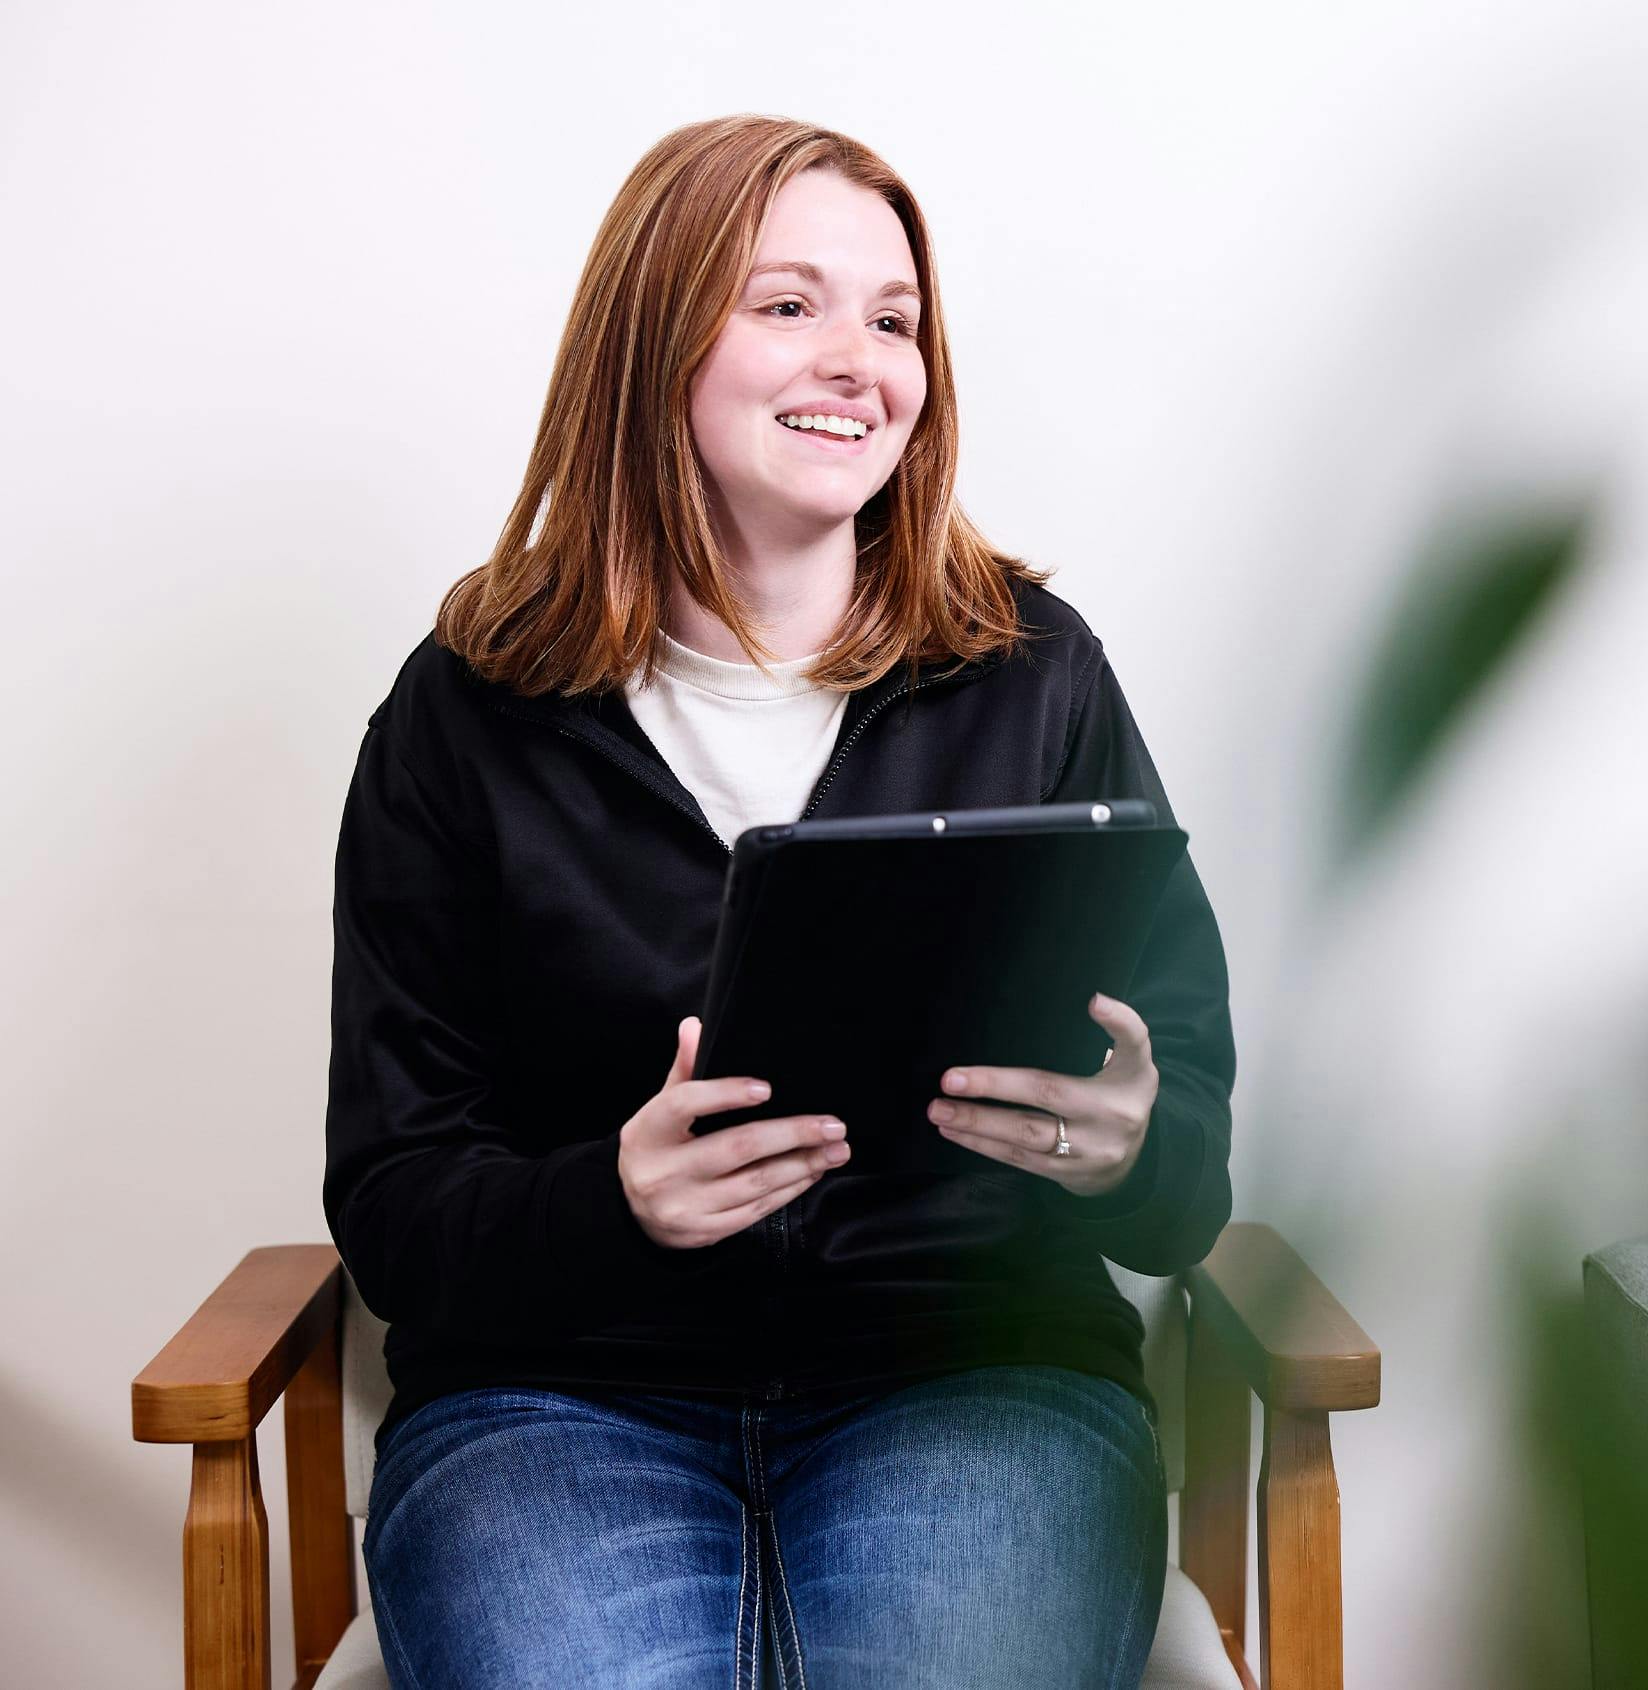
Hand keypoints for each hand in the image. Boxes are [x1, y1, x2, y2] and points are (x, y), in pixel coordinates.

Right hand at [618, 1016, 851, 1248]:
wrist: (633, 1214)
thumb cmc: (657, 1148)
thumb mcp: (660, 1110)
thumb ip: (684, 1070)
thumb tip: (696, 1026)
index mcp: (649, 1131)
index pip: (684, 1103)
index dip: (725, 1093)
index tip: (766, 1088)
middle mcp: (664, 1171)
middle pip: (736, 1147)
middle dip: (791, 1134)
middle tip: (831, 1124)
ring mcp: (686, 1206)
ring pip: (755, 1182)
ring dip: (803, 1164)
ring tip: (836, 1149)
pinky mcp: (707, 1232)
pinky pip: (757, 1210)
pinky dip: (791, 1189)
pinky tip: (812, 1172)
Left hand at [925, 993, 1159, 1197]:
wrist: (1131, 1165)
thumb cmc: (1121, 1096)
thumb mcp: (1132, 1062)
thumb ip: (1120, 1030)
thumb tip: (1095, 999)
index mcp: (1130, 1080)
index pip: (1130, 1044)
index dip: (1118, 1020)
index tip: (1094, 1001)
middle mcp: (1111, 1116)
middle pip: (1049, 1095)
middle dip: (994, 1086)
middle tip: (948, 1080)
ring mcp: (1088, 1151)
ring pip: (1025, 1135)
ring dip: (977, 1123)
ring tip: (939, 1110)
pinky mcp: (1066, 1175)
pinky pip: (1019, 1159)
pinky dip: (983, 1145)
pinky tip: (954, 1131)